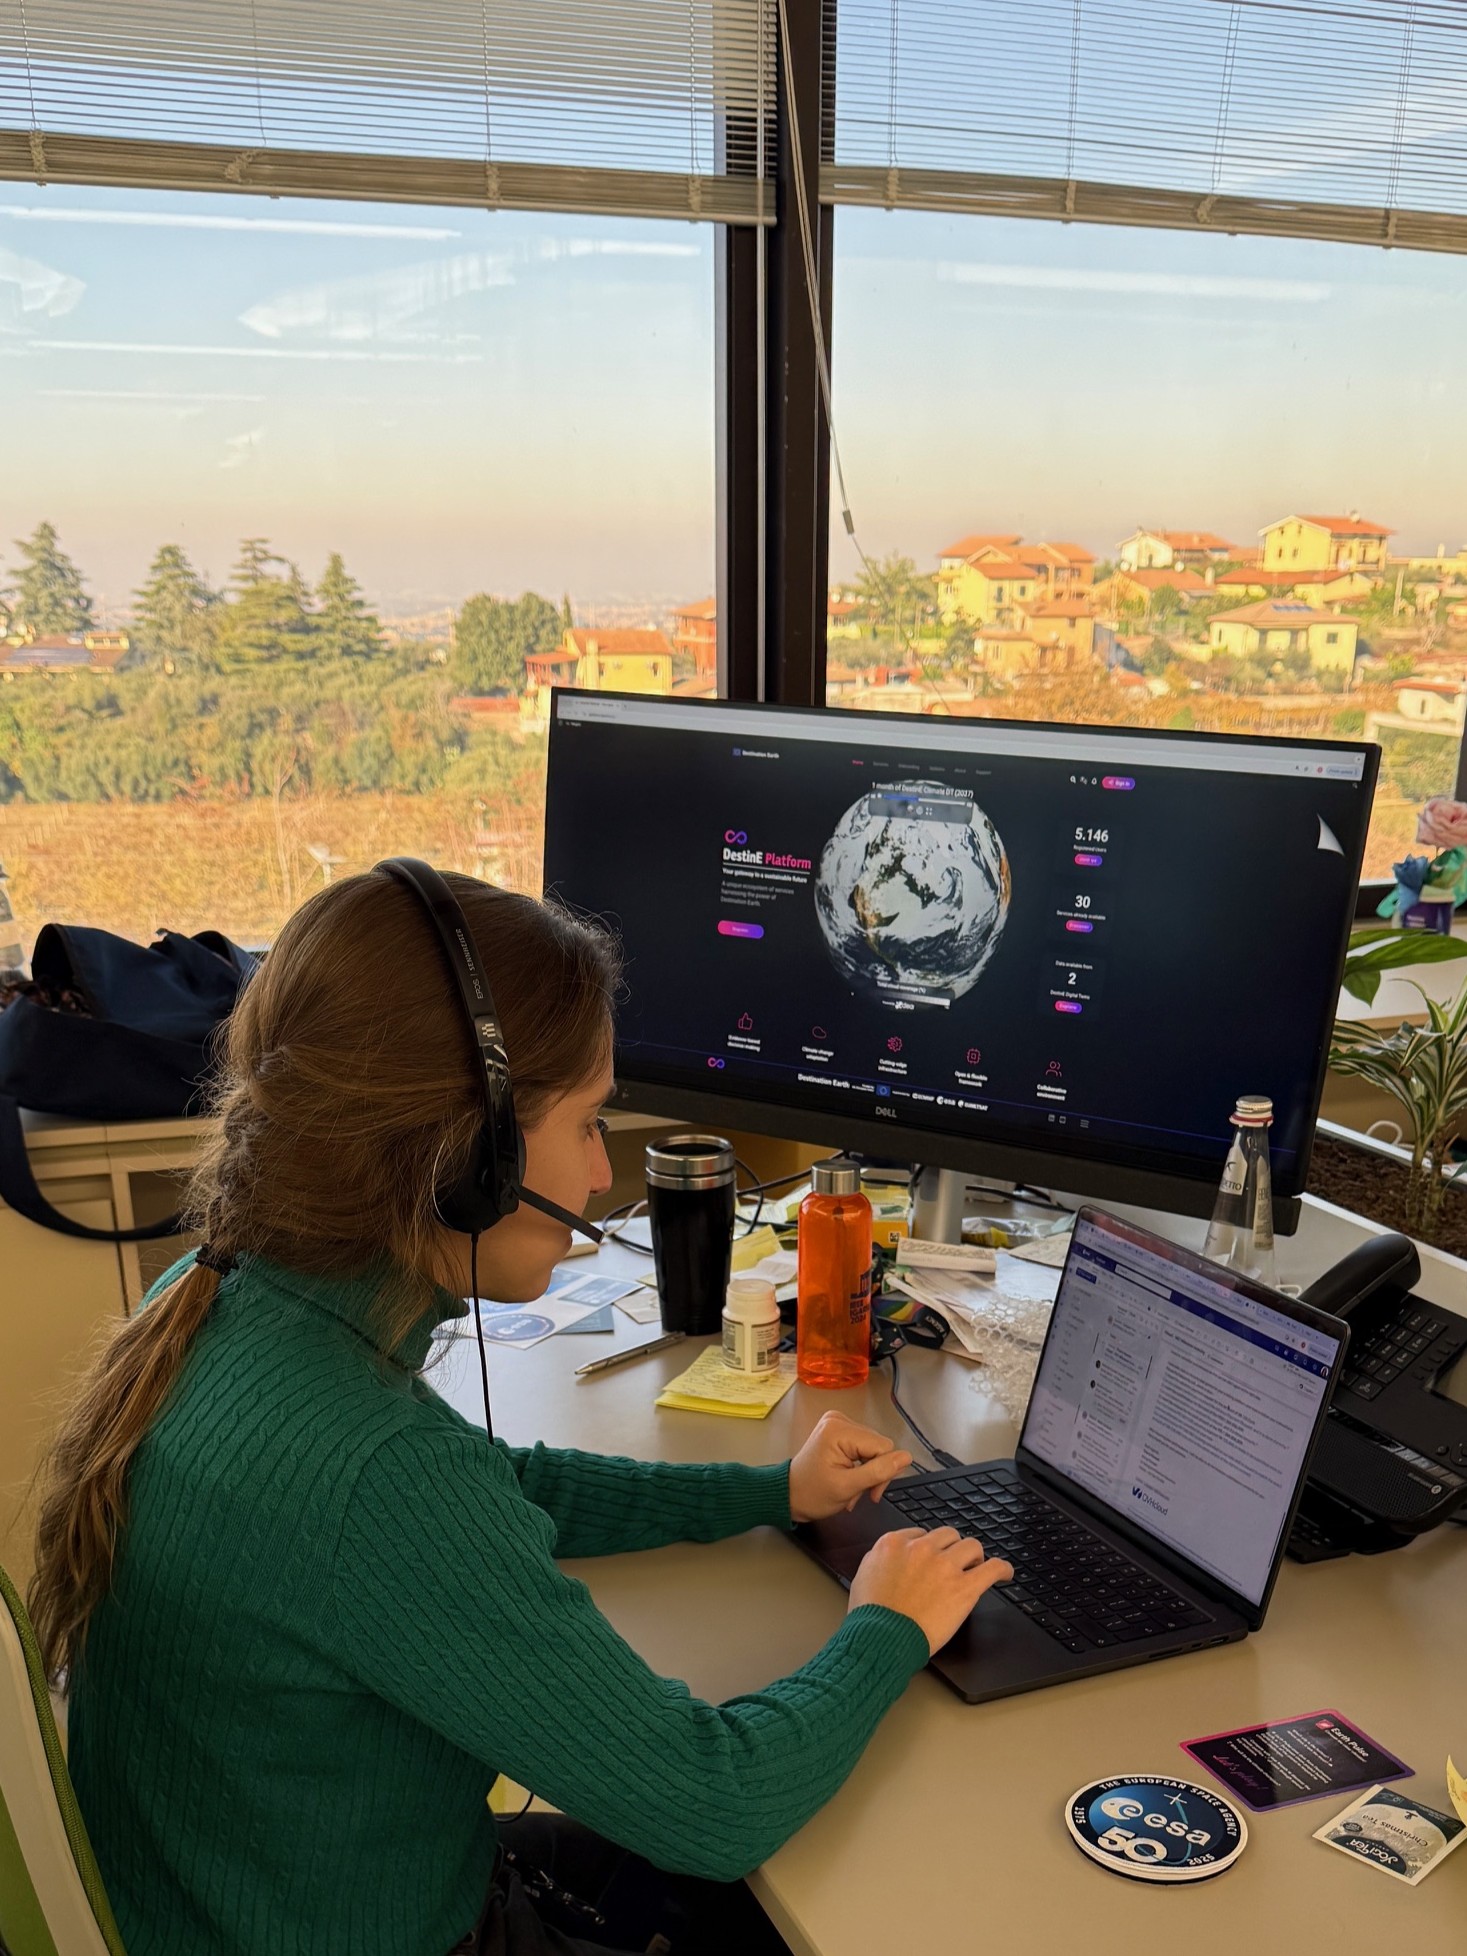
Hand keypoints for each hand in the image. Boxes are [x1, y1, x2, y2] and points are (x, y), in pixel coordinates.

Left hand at [788, 1410, 912, 1523]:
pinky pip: (863, 1447)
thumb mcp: (848, 1487)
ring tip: (851, 1490)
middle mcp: (839, 1420)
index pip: (883, 1447)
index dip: (883, 1472)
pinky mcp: (838, 1431)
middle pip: (879, 1446)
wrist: (788, 1496)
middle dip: (873, 1474)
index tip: (871, 1494)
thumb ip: (879, 1471)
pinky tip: (849, 1479)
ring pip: (873, 1449)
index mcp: (839, 1430)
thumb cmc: (812, 1494)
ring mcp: (838, 1424)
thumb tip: (907, 1457)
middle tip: (859, 1494)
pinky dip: (860, 1467)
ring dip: (866, 1473)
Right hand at [848, 1526, 1012, 1655]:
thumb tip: (895, 1559)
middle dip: (953, 1548)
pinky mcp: (964, 1587)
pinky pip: (992, 1568)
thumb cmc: (870, 1616)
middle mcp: (920, 1549)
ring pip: (971, 1545)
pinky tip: (1005, 1573)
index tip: (934, 1557)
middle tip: (956, 1563)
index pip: (921, 1534)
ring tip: (977, 1567)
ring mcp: (944, 1566)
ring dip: (974, 1556)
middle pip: (947, 1536)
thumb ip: (881, 1559)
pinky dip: (1002, 1568)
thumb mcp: (864, 1575)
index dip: (931, 1548)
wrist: (881, 1639)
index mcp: (894, 1544)